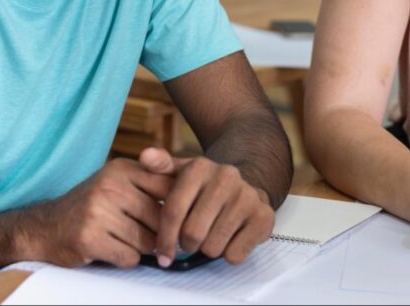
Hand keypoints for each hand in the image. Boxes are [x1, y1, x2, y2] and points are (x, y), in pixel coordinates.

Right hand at [19, 158, 174, 267]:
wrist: (45, 227)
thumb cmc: (92, 206)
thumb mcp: (118, 182)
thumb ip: (152, 180)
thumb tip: (194, 189)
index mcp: (122, 168)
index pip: (169, 188)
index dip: (176, 208)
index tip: (175, 218)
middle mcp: (110, 185)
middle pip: (161, 219)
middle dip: (157, 233)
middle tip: (142, 233)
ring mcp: (98, 211)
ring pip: (147, 241)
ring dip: (140, 248)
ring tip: (122, 239)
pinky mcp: (90, 238)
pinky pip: (129, 258)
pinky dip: (125, 259)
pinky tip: (110, 249)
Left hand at [139, 147, 273, 264]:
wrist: (247, 184)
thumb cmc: (205, 186)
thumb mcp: (181, 173)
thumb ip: (159, 167)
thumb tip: (146, 156)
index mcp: (200, 167)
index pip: (173, 211)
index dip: (165, 238)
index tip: (162, 255)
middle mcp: (226, 177)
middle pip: (192, 233)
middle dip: (187, 244)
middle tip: (190, 240)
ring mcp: (247, 196)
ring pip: (213, 247)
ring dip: (208, 249)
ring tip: (211, 235)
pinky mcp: (264, 216)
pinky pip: (235, 254)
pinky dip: (229, 253)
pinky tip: (230, 237)